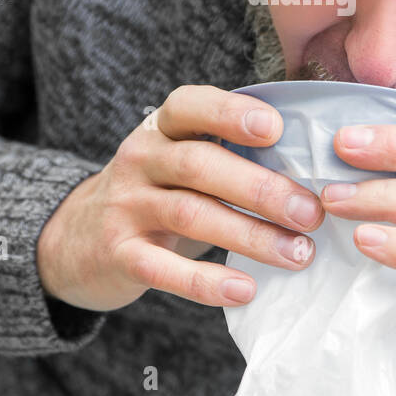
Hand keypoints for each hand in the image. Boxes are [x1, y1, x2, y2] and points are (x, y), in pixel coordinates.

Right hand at [37, 85, 323, 311]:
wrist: (78, 238)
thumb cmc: (161, 192)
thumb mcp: (183, 158)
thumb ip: (232, 152)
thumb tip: (317, 166)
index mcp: (163, 127)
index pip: (191, 106)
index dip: (231, 113)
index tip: (275, 129)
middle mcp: (141, 158)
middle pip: (199, 164)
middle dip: (261, 188)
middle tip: (311, 213)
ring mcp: (126, 206)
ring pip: (190, 215)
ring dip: (250, 235)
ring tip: (298, 254)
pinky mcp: (119, 254)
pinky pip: (163, 269)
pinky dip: (206, 282)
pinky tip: (245, 289)